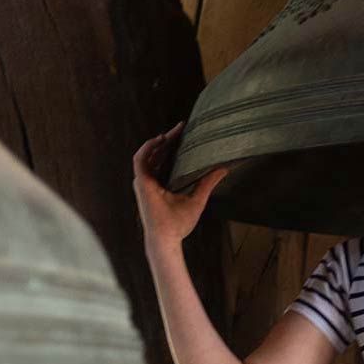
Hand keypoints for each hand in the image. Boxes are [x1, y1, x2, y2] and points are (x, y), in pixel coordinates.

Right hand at [133, 125, 226, 251]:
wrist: (167, 237)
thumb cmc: (179, 223)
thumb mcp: (198, 198)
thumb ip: (208, 182)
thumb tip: (223, 169)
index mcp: (162, 183)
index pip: (166, 159)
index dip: (174, 145)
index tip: (185, 132)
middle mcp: (151, 180)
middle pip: (158, 154)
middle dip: (169, 139)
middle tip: (182, 126)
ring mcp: (144, 181)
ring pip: (148, 154)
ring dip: (158, 141)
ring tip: (172, 132)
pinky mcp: (140, 183)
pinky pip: (140, 160)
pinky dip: (148, 148)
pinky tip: (160, 140)